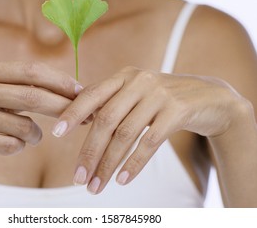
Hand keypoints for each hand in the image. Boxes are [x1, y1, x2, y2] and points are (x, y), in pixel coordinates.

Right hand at [0, 60, 80, 169]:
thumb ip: (21, 86)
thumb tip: (69, 90)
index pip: (31, 71)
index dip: (60, 81)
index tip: (80, 91)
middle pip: (33, 96)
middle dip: (63, 108)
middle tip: (84, 118)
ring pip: (24, 126)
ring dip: (36, 135)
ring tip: (33, 136)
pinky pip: (11, 145)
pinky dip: (19, 146)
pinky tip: (11, 144)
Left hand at [53, 66, 245, 193]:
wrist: (207, 97)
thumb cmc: (162, 99)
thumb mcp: (136, 93)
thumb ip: (111, 102)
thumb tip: (78, 120)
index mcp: (124, 76)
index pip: (92, 94)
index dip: (72, 113)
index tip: (56, 133)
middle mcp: (139, 82)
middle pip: (106, 120)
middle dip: (89, 151)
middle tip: (78, 177)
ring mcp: (159, 95)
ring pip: (126, 134)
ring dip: (108, 164)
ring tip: (96, 185)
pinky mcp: (177, 111)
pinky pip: (150, 142)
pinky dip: (134, 163)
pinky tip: (122, 179)